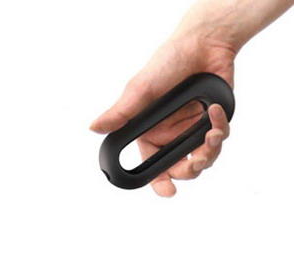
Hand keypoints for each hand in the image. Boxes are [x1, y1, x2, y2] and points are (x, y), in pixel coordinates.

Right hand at [91, 33, 234, 196]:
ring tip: (211, 134)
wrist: (202, 43)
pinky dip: (220, 127)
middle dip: (190, 169)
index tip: (169, 192)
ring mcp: (193, 131)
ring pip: (204, 159)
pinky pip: (220, 138)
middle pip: (181, 169)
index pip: (152, 167)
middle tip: (196, 161)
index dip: (160, 183)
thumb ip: (121, 113)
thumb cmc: (167, 62)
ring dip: (210, 151)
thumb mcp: (140, 90)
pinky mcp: (214, 122)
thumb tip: (94, 128)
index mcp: (150, 134)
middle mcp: (171, 136)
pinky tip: (215, 111)